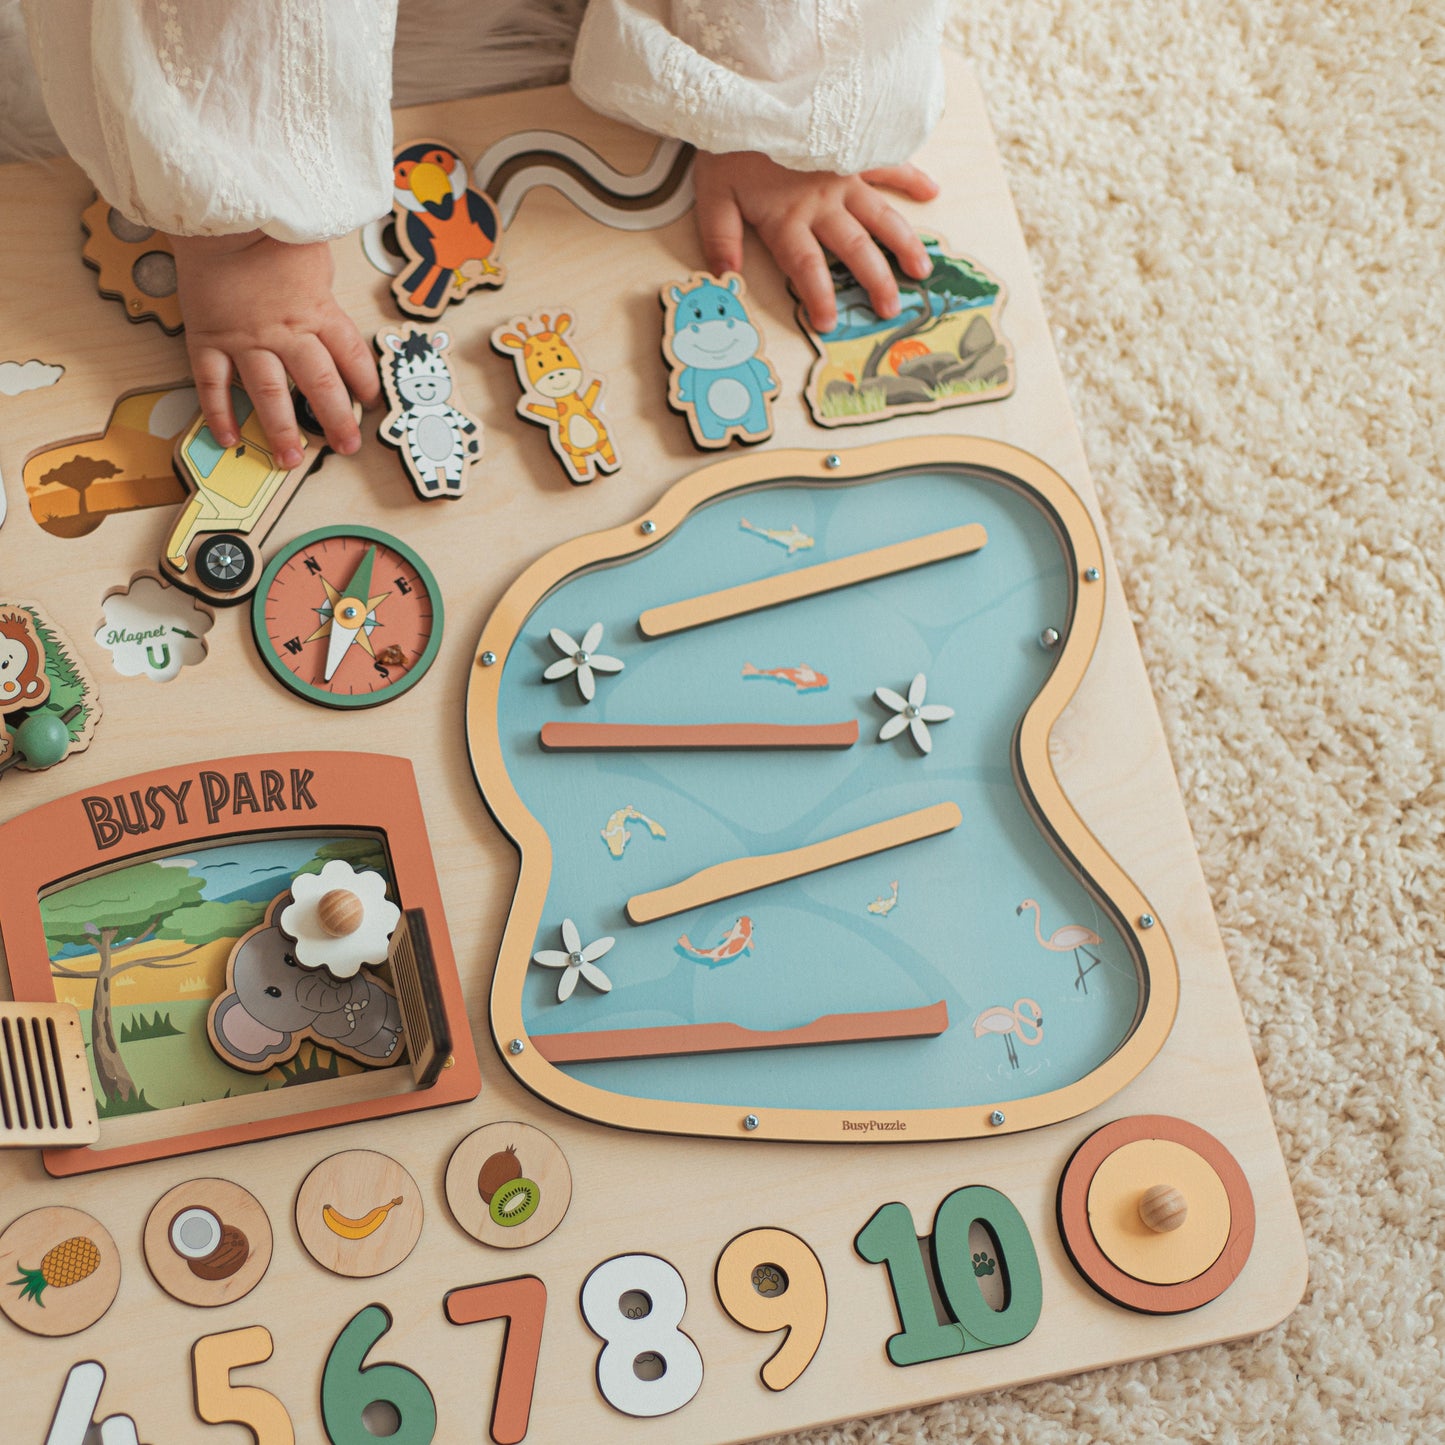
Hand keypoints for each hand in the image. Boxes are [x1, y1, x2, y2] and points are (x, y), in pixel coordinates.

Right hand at [169, 232, 378, 465]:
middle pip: (319, 384)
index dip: (365, 384)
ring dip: (280, 431)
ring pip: (268, 394)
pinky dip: (219, 413)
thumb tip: (331, 311)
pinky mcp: (209, 337)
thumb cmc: (269, 229)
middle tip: (346, 446)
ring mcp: (246, 338)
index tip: (370, 405)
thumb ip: (323, 291)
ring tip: (290, 459)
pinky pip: (213, 383)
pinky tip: (229, 439)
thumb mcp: (314, 255)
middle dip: (335, 420)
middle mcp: (286, 331)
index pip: (352, 357)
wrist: (218, 214)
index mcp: (318, 311)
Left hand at [692, 151, 938, 331]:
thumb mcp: (711, 194)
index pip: (805, 267)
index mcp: (786, 218)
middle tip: (890, 310)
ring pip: (879, 215)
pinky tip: (932, 192)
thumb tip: (727, 278)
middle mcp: (820, 203)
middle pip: (853, 248)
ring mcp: (840, 177)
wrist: (748, 89)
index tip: (830, 323)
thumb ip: (720, 237)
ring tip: (921, 272)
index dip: (818, 296)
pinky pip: (886, 164)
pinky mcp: (851, 151)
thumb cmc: (728, 145)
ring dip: (903, 244)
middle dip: (873, 281)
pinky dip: (910, 176)